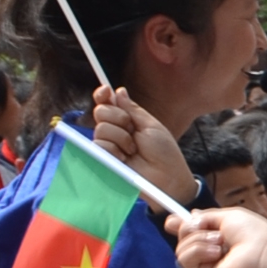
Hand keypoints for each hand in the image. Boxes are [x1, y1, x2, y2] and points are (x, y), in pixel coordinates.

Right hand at [91, 87, 197, 207]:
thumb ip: (132, 109)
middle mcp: (115, 130)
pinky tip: (125, 158)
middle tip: (132, 130)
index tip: (106, 90)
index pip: (107, 103)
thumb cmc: (164, 152)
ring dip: (121, 137)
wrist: (167, 177)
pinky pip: (99, 145)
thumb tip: (119, 91)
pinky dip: (114, 150)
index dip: (103, 94)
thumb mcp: (151, 125)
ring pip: (101, 128)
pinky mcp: (103, 160)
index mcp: (126, 120)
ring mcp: (108, 145)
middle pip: (101, 111)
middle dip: (118, 117)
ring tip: (133, 150)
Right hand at [169, 205, 266, 267]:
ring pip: (181, 247)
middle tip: (211, 230)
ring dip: (199, 239)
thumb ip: (205, 217)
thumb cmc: (253, 235)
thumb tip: (187, 216)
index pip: (191, 232)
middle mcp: (210, 250)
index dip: (179, 225)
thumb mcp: (228, 217)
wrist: (264, 256)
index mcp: (217, 236)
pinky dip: (197, 251)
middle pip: (182, 237)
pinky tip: (216, 253)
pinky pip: (184, 259)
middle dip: (190, 228)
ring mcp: (205, 265)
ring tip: (221, 242)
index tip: (171, 221)